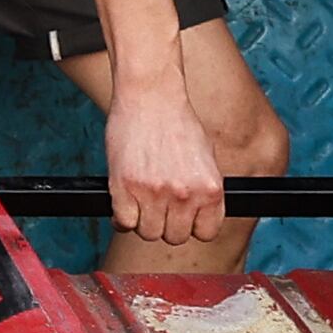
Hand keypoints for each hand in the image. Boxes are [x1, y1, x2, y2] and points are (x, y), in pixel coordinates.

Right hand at [103, 76, 226, 253]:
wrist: (151, 95)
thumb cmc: (177, 122)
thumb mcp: (205, 157)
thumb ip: (202, 189)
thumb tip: (198, 215)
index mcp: (210, 189)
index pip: (206, 232)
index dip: (193, 226)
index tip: (184, 217)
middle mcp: (185, 194)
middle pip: (175, 237)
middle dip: (167, 224)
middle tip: (160, 205)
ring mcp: (154, 193)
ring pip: (148, 233)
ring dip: (144, 221)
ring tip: (142, 201)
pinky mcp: (125, 188)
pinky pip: (124, 223)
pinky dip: (123, 217)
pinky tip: (125, 201)